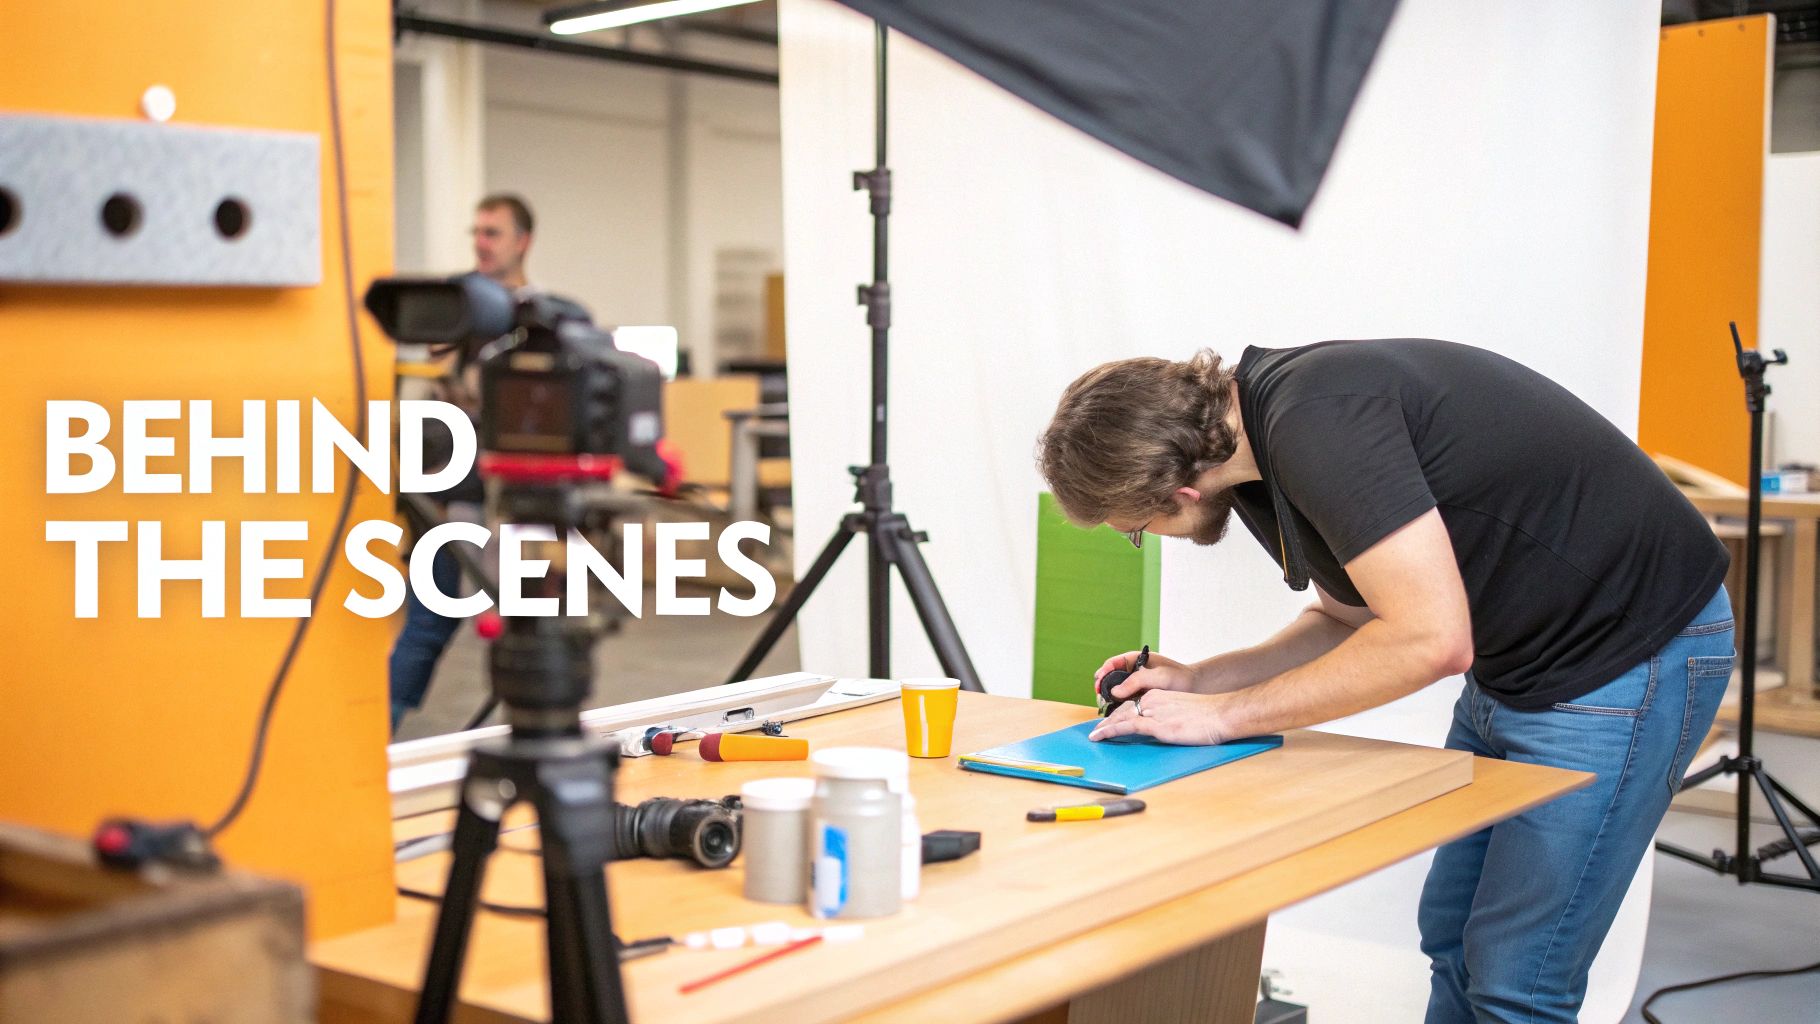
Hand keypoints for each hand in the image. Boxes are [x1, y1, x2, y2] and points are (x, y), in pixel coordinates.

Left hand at [1088, 689, 1228, 744]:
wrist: (1221, 714)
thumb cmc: (1209, 715)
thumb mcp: (1184, 710)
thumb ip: (1169, 715)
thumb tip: (1164, 725)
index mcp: (1159, 695)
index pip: (1133, 703)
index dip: (1119, 713)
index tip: (1110, 720)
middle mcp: (1153, 701)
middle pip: (1123, 710)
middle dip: (1108, 720)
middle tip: (1097, 729)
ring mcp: (1154, 712)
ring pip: (1121, 717)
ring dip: (1105, 726)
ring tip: (1094, 735)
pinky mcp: (1157, 725)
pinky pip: (1127, 727)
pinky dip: (1110, 731)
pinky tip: (1101, 735)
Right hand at [1092, 650, 1197, 700]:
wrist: (1195, 688)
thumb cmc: (1179, 677)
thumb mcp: (1158, 676)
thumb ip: (1136, 681)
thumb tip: (1114, 691)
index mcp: (1136, 660)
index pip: (1113, 663)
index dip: (1103, 671)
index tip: (1098, 681)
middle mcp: (1133, 672)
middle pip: (1110, 677)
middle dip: (1103, 685)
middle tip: (1099, 695)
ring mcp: (1136, 685)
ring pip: (1115, 690)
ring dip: (1108, 697)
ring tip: (1104, 705)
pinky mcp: (1140, 696)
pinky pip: (1124, 700)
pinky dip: (1118, 705)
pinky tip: (1116, 712)